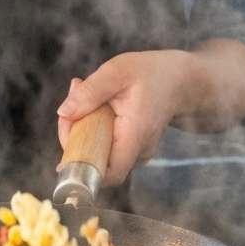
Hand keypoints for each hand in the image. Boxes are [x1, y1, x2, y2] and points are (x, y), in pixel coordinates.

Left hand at [56, 40, 244, 185]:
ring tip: (83, 89)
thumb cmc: (152, 73)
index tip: (69, 130)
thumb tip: (63, 112)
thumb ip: (90, 92)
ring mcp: (135, 153)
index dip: (81, 162)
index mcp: (135, 136)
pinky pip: (103, 144)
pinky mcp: (130, 148)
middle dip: (74, 132)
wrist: (181, 80)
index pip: (108, 173)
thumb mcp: (117, 72)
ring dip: (81, 125)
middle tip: (74, 94)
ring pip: (97, 152)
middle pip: (95, 161)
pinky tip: (95, 100)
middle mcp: (137, 152)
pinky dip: (92, 125)